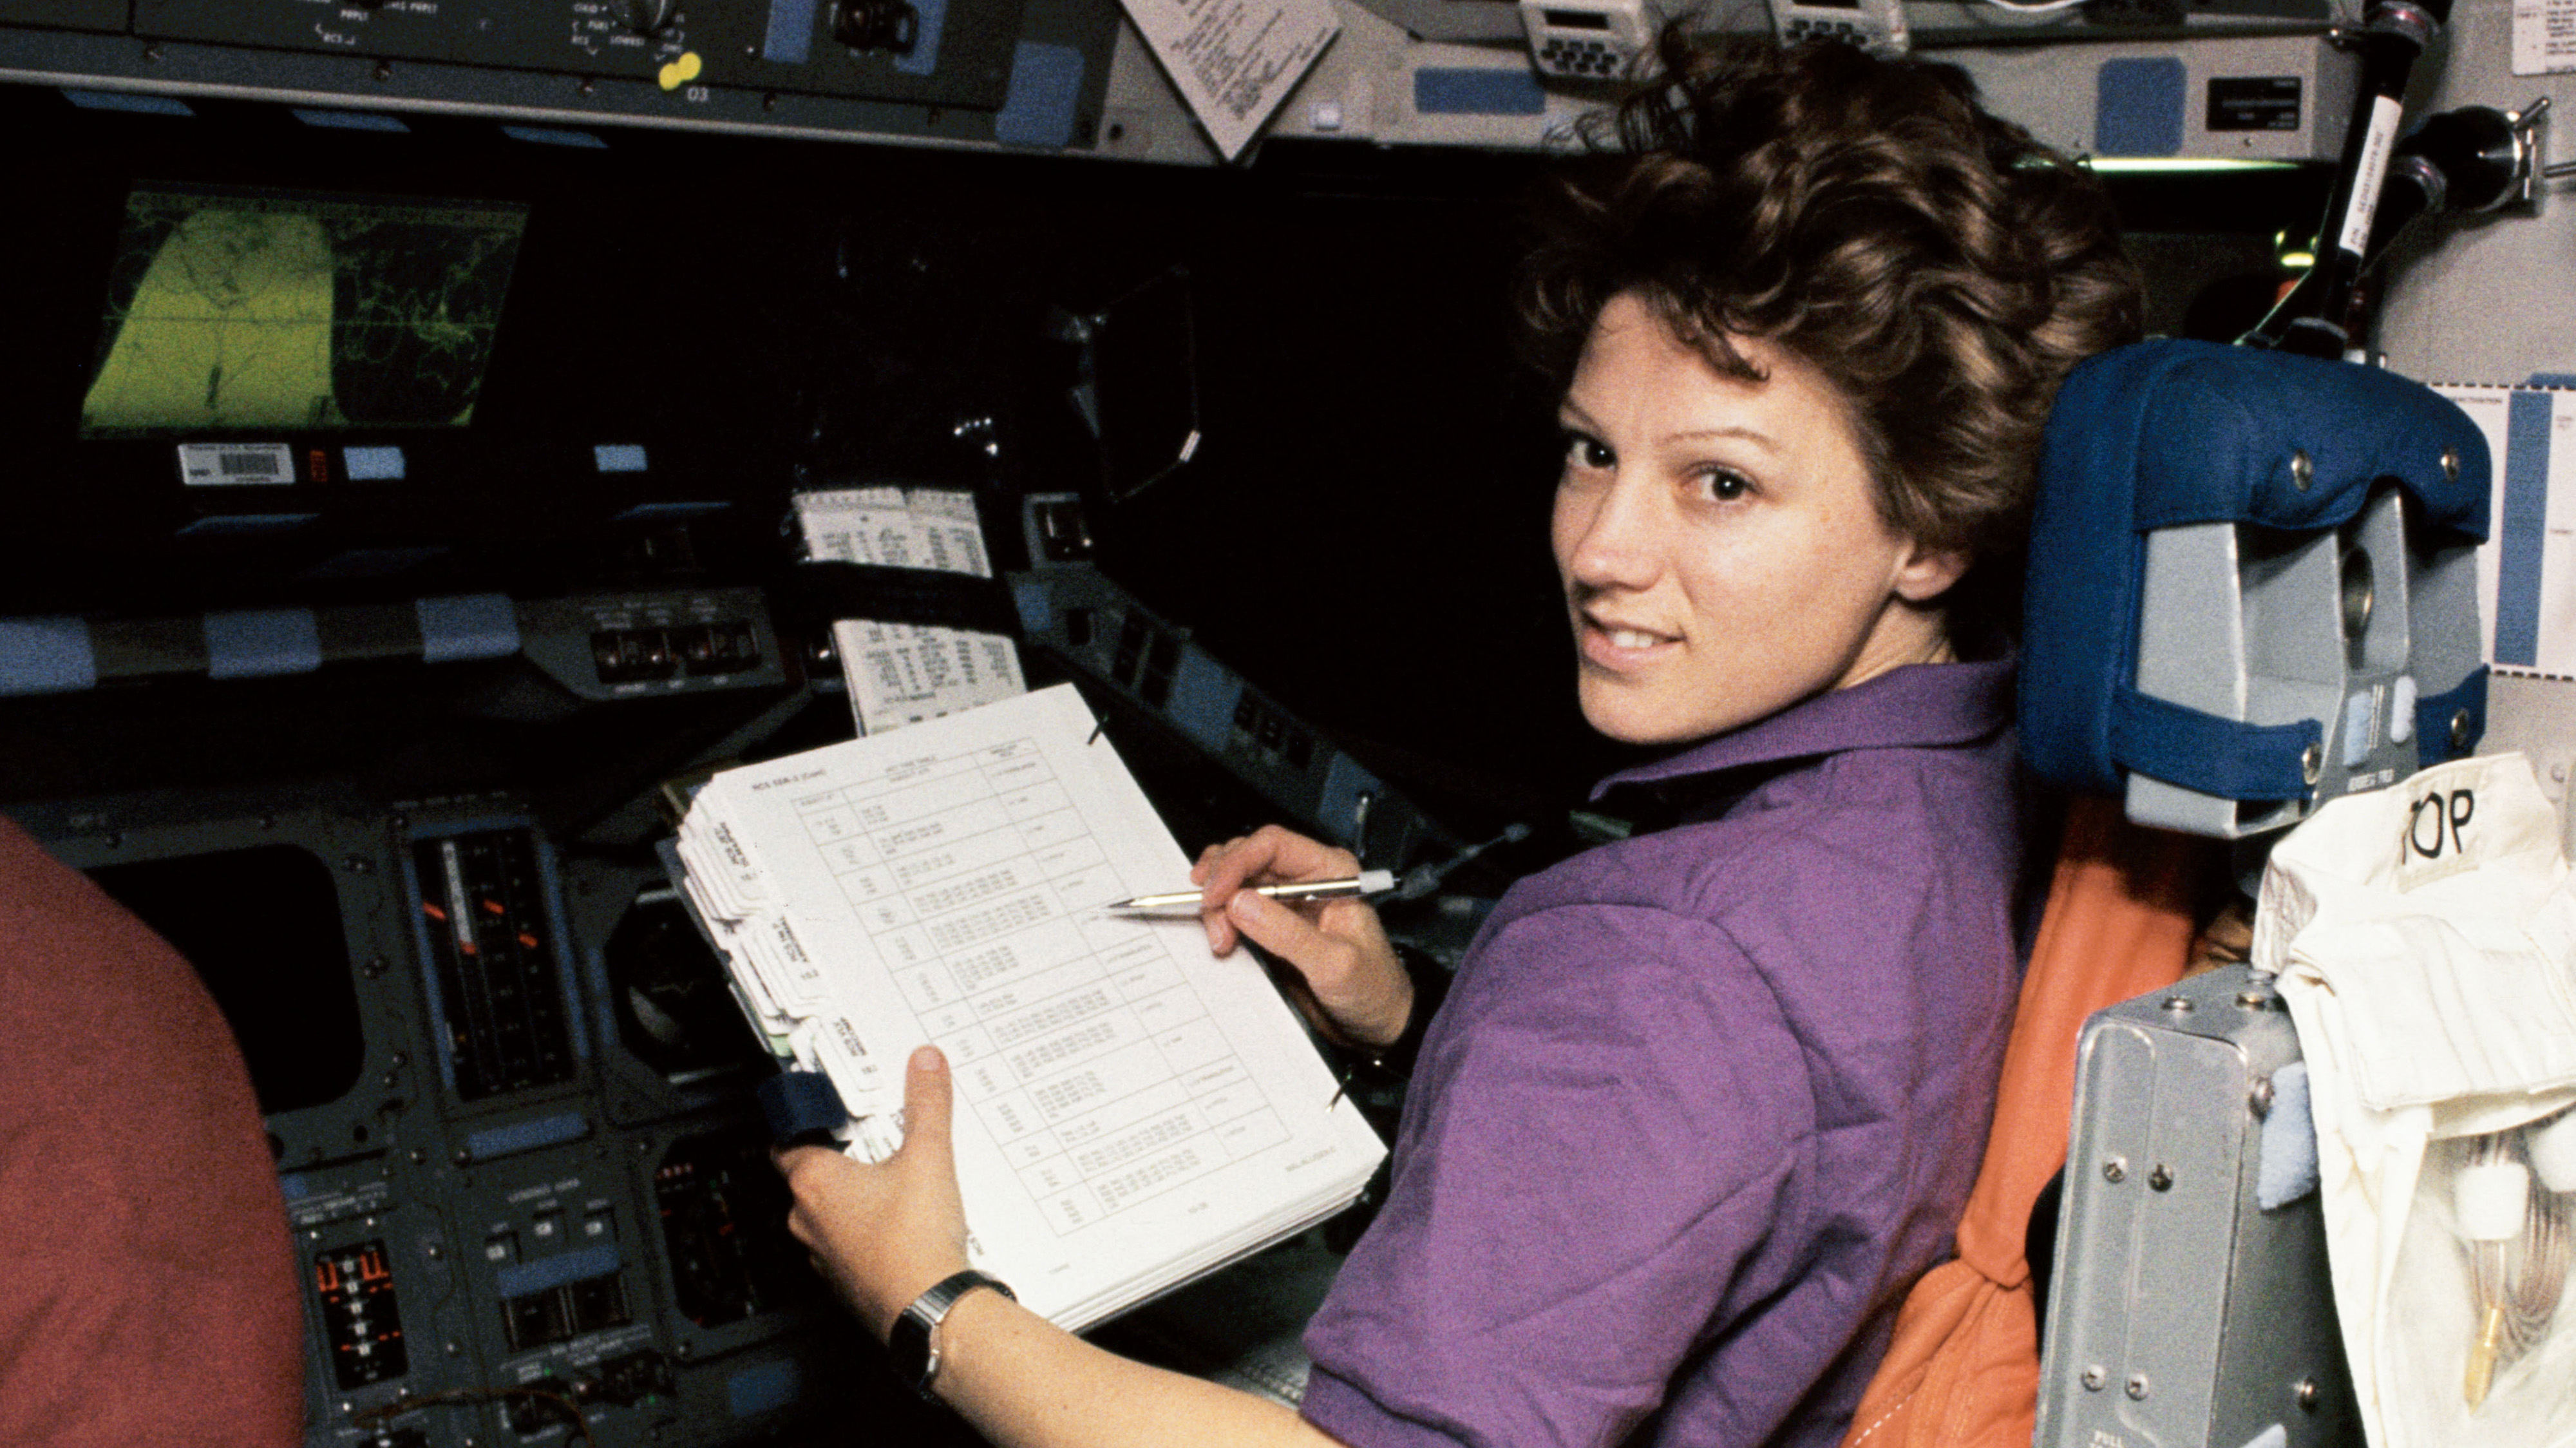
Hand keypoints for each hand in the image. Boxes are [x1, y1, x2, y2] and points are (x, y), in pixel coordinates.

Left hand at [775, 1045, 971, 1340]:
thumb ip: (927, 1104)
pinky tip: (901, 1227)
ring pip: (826, 1215)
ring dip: (851, 1200)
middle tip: (877, 1146)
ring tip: (894, 1187)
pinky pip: (844, 1246)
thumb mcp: (929, 1155)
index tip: (825, 1115)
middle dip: (840, 1160)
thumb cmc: (915, 1243)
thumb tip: (925, 1064)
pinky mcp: (842, 1282)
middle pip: (809, 1176)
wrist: (930, 1311)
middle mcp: (807, 1220)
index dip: (805, 1124)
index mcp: (814, 1182)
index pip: (785, 1141)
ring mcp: (821, 1255)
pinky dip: (864, 1234)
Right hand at [1191, 825, 1411, 1049]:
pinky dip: (1219, 919)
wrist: (1376, 1022)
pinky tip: (1221, 938)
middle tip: (1215, 920)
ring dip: (1217, 905)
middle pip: (1246, 858)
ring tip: (1222, 938)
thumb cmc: (1372, 988)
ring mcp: (1285, 902)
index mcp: (1330, 872)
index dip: (1237, 862)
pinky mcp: (1271, 926)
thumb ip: (1288, 933)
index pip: (1273, 845)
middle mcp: (1305, 879)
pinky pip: (1234, 910)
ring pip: (1235, 882)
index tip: (1216, 893)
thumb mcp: (1335, 964)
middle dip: (1222, 884)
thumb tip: (1241, 903)